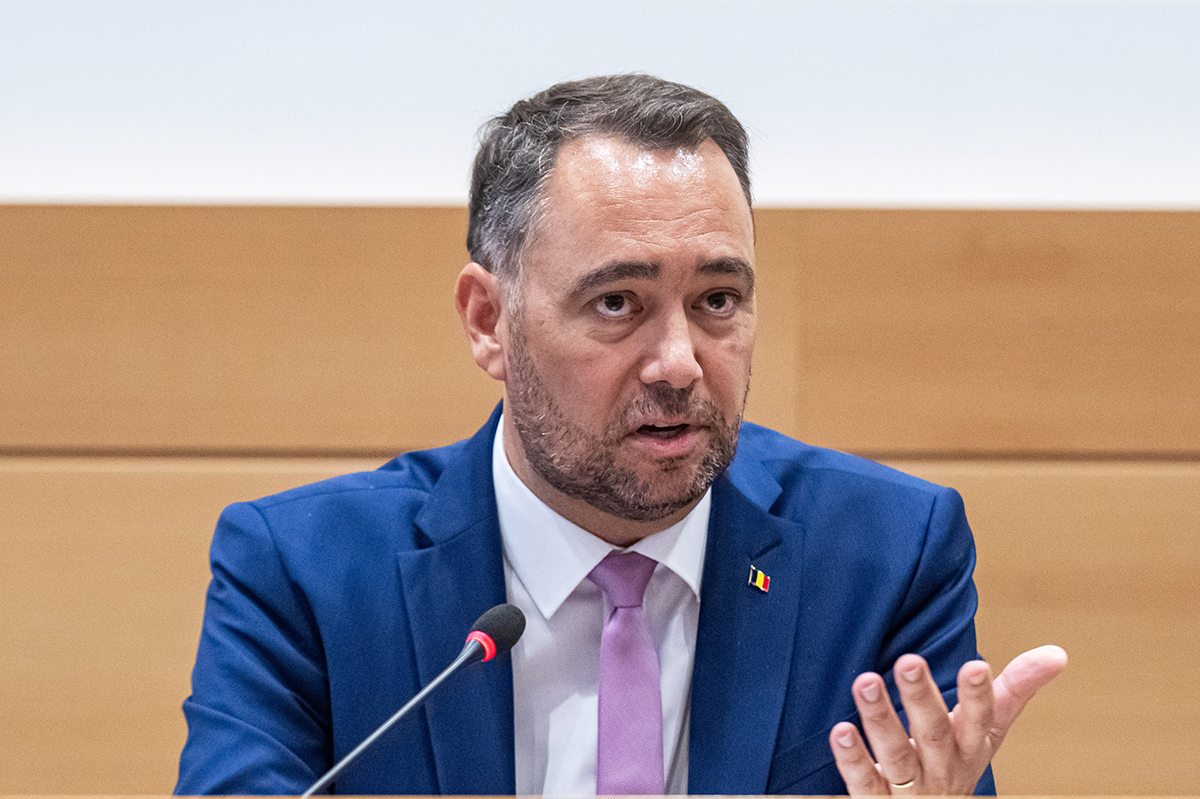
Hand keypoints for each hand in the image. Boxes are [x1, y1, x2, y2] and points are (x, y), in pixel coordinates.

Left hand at [829, 645, 1067, 794]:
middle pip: (934, 733)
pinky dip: (853, 759)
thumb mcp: (987, 732)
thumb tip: (1058, 653)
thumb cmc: (956, 763)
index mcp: (970, 747)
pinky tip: (840, 731)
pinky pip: (865, 782)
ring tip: (864, 680)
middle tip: (909, 660)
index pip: (981, 720)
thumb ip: (1014, 691)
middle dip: (922, 698)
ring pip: (896, 755)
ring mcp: (911, 790)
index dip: (980, 696)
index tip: (976, 665)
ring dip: (880, 718)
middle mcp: (943, 769)